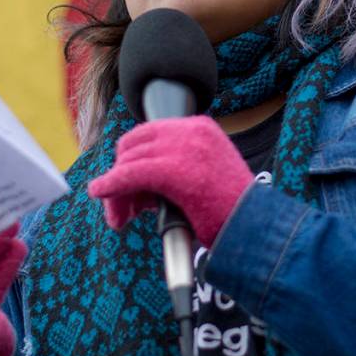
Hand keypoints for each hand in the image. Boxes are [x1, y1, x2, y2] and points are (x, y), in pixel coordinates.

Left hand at [88, 116, 253, 245]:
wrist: (255, 228)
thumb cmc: (231, 211)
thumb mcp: (204, 175)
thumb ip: (173, 168)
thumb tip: (134, 185)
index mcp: (200, 127)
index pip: (149, 134)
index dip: (132, 162)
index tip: (133, 191)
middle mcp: (191, 130)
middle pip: (134, 145)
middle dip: (121, 176)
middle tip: (123, 209)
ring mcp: (184, 148)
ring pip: (129, 161)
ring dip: (116, 190)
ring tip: (119, 217)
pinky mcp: (175, 170)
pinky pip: (130, 174)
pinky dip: (111, 184)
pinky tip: (100, 193)